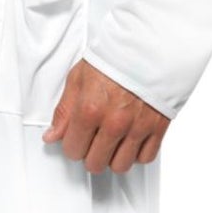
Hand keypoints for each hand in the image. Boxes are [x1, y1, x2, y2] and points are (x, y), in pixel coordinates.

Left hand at [42, 60, 170, 173]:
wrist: (148, 46)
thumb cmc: (113, 58)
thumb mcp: (78, 78)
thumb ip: (64, 111)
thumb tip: (53, 135)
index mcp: (90, 110)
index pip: (73, 149)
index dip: (71, 145)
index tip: (75, 138)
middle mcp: (114, 123)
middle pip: (95, 163)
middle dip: (90, 154)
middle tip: (92, 141)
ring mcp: (137, 127)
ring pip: (120, 166)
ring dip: (113, 158)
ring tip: (111, 143)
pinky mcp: (158, 127)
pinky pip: (146, 157)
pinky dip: (137, 153)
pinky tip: (130, 140)